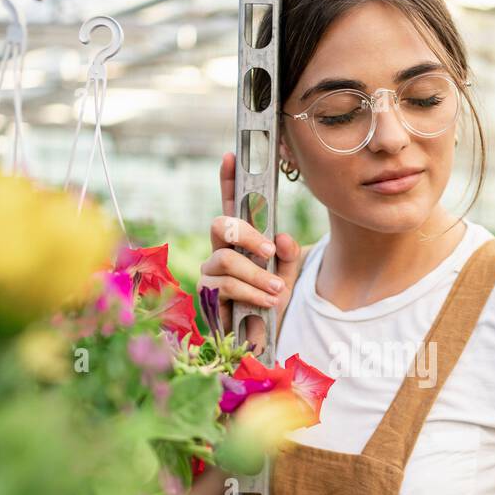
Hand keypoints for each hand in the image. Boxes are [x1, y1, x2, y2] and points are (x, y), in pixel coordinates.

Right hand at [198, 152, 303, 350]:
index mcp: (240, 240)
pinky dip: (251, 292)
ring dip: (256, 275)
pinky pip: (226, 285)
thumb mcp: (287, 276)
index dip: (228, 180)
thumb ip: (288, 256)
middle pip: (221, 224)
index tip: (231, 156)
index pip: (231, 205)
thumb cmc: (270, 300)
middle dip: (247, 235)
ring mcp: (210, 271)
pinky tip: (267, 302)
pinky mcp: (206, 294)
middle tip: (270, 251)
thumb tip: (282, 237)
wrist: (261, 339)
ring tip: (276, 291)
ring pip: (226, 259)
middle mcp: (220, 250)